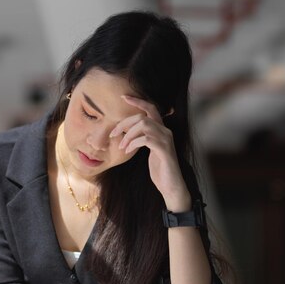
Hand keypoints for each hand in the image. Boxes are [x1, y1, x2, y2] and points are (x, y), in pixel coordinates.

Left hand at [110, 95, 190, 210]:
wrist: (171, 186)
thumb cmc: (159, 169)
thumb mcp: (148, 151)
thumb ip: (141, 139)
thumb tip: (125, 132)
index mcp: (161, 130)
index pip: (151, 108)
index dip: (138, 101)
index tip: (124, 97)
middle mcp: (166, 131)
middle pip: (143, 117)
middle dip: (124, 123)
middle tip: (113, 134)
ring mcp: (166, 140)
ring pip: (144, 125)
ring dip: (128, 134)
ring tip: (122, 146)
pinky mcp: (164, 150)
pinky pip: (145, 139)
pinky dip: (133, 143)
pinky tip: (128, 150)